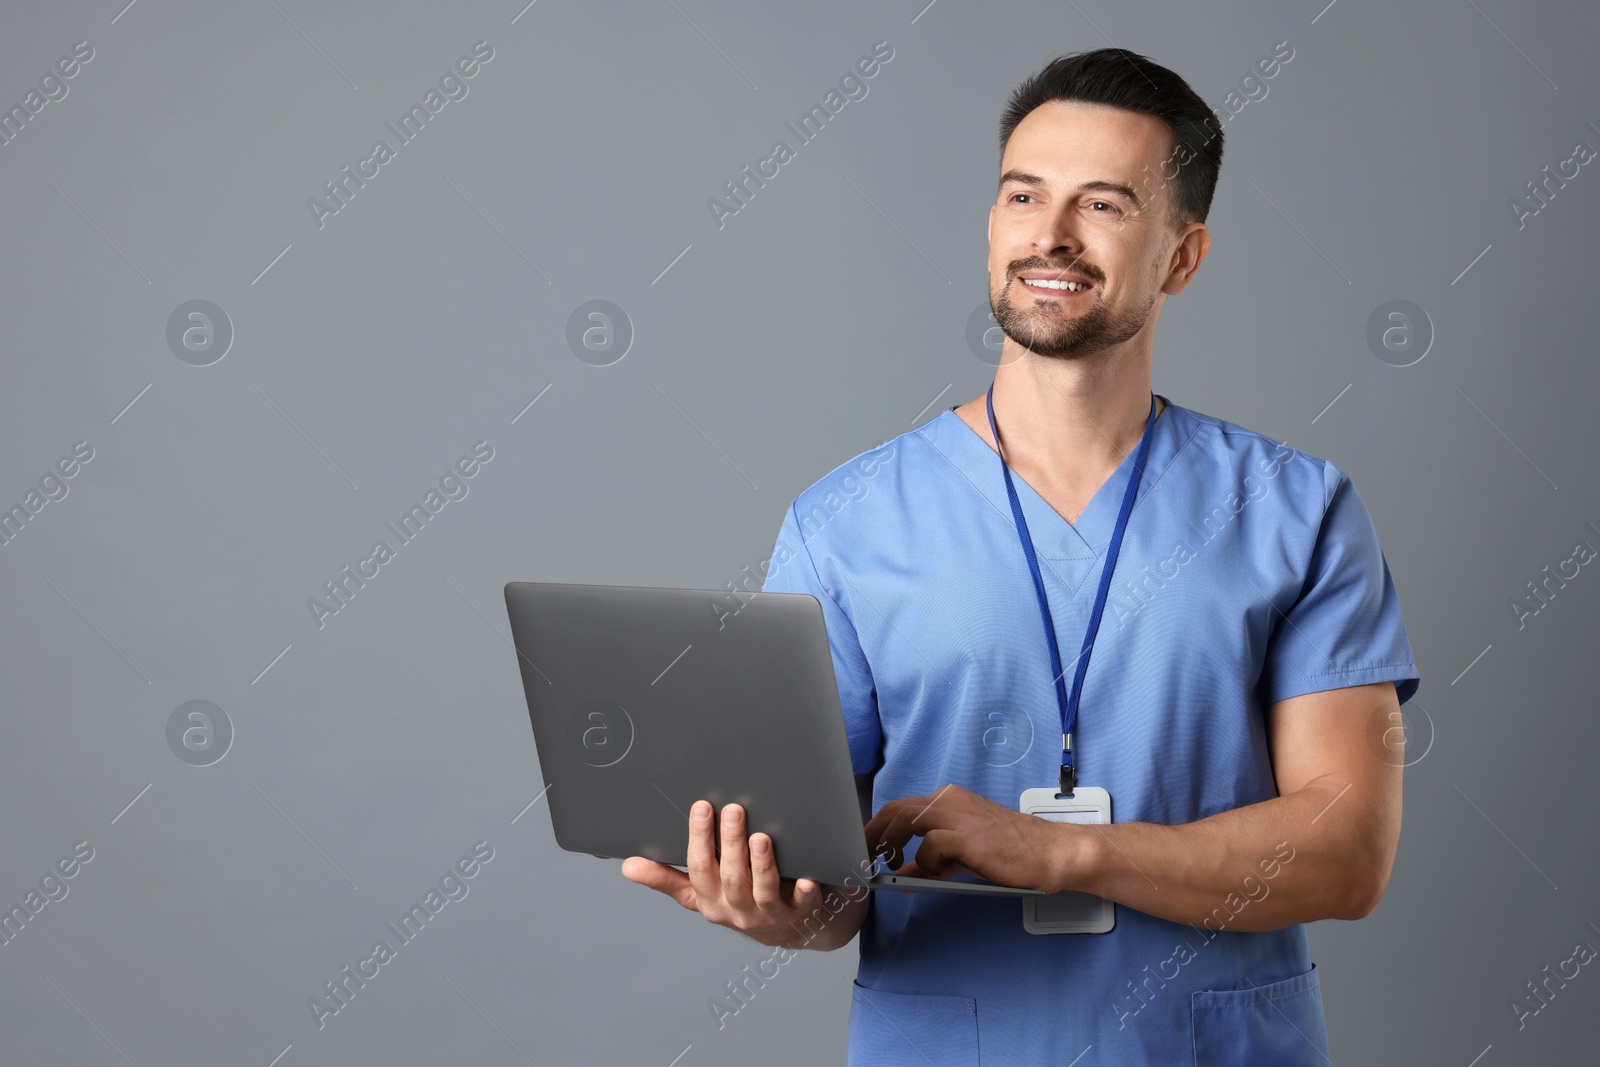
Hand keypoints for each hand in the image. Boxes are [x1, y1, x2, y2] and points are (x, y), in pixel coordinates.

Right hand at [621, 800, 852, 947]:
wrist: (787, 929)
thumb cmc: (736, 900)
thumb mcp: (699, 894)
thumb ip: (667, 878)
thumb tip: (627, 866)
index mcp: (711, 901)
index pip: (700, 869)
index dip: (699, 838)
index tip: (701, 806)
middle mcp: (738, 909)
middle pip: (731, 877)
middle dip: (730, 843)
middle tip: (733, 810)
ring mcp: (770, 913)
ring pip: (763, 890)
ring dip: (762, 864)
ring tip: (761, 837)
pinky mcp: (801, 912)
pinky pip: (803, 903)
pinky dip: (805, 891)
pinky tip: (807, 876)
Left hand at [864, 783, 1077, 892]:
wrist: (1049, 852)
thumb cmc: (1010, 852)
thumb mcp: (962, 857)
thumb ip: (932, 863)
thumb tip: (903, 877)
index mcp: (949, 801)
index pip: (901, 807)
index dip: (878, 827)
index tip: (866, 848)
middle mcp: (950, 801)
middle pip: (896, 810)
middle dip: (874, 834)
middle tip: (866, 858)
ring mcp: (958, 816)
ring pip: (906, 820)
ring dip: (891, 845)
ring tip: (889, 866)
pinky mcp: (967, 836)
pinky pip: (930, 846)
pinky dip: (925, 863)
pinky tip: (935, 874)